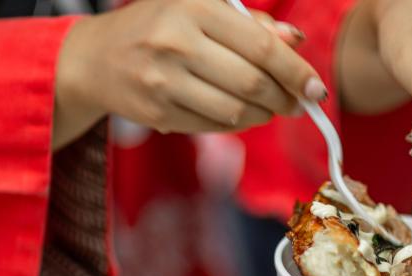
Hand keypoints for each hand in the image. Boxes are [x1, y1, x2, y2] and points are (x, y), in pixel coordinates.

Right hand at [53, 0, 324, 148]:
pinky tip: (242, 114)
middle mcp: (176, 42)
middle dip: (284, 98)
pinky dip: (238, 125)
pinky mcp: (158, 113)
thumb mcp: (201, 8)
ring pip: (237, 111)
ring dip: (264, 115)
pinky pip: (215, 127)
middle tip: (297, 103)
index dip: (295, 72)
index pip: (261, 46)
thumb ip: (251, 24)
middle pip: (253, 83)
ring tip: (270, 108)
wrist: (96, 58)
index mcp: (194, 7)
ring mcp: (164, 81)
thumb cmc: (160, 27)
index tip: (315, 88)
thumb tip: (295, 41)